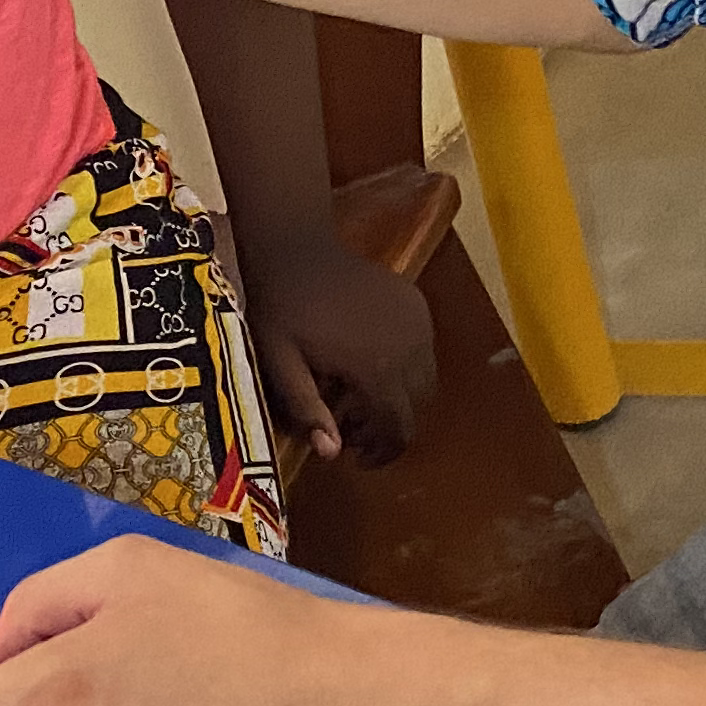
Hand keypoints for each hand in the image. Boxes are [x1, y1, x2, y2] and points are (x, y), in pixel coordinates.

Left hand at [238, 234, 434, 464]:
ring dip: (400, 397)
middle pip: (416, 407)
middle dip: (389, 426)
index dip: (383, 451)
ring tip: (359, 397)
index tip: (358, 458)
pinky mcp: (417, 304)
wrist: (296, 247)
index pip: (398, 427)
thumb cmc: (281, 308)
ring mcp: (418, 323)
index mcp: (377, 368)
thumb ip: (307, 409)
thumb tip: (332, 453)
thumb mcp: (281, 364)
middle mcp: (409, 348)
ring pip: (425, 379)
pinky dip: (405, 367)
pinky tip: (371, 362)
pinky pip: (424, 349)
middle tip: (352, 428)